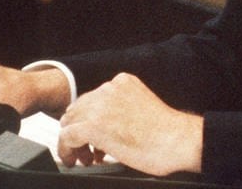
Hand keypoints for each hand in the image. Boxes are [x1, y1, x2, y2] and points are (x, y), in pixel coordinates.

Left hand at [58, 72, 202, 175]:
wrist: (175, 140)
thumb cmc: (164, 131)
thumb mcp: (140, 106)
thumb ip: (120, 108)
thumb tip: (105, 126)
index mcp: (122, 82)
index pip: (92, 98)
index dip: (88, 120)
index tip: (91, 137)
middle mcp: (109, 89)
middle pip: (79, 108)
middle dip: (79, 130)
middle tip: (86, 151)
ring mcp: (100, 105)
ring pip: (70, 121)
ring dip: (73, 141)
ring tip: (84, 158)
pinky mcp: (93, 125)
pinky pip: (67, 136)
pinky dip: (66, 150)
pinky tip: (73, 159)